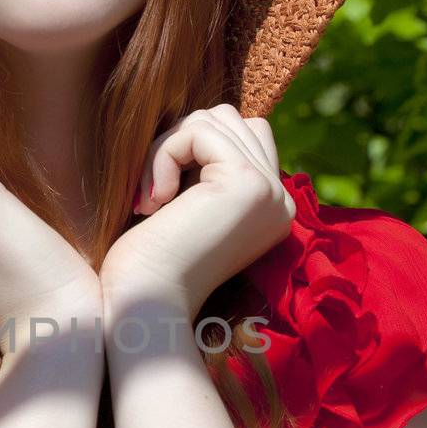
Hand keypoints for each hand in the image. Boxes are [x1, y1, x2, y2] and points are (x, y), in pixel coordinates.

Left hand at [100, 105, 296, 325]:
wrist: (146, 307)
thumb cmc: (149, 265)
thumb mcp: (188, 204)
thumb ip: (206, 167)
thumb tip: (201, 119)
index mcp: (269, 209)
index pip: (242, 136)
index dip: (192, 149)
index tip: (161, 199)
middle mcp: (280, 200)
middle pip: (230, 120)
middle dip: (180, 143)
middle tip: (152, 196)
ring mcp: (270, 191)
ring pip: (214, 119)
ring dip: (168, 149)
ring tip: (151, 200)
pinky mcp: (247, 183)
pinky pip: (198, 130)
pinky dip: (164, 154)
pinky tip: (154, 202)